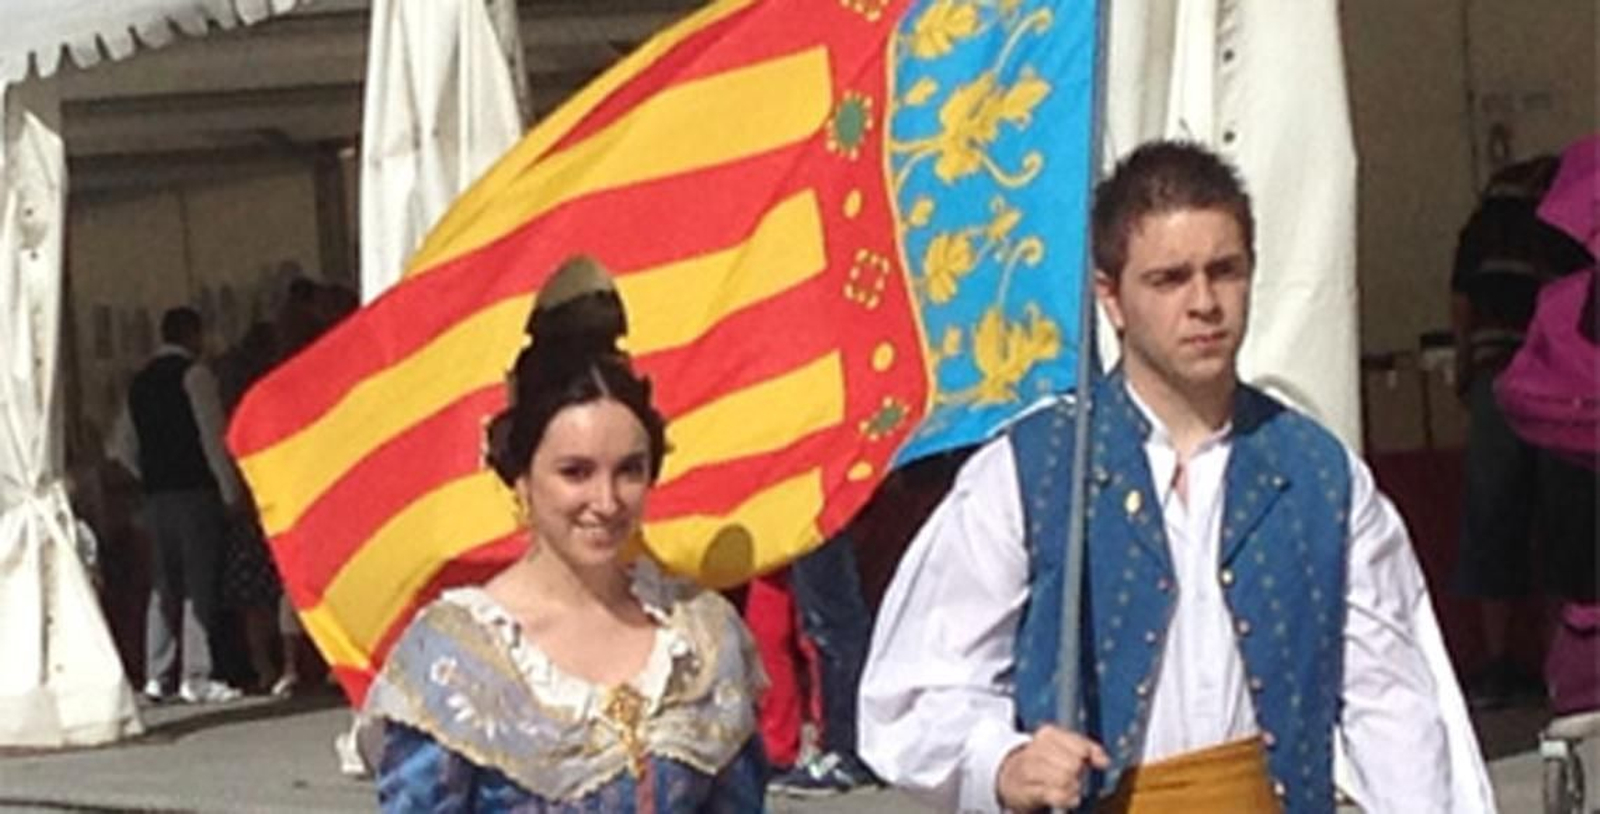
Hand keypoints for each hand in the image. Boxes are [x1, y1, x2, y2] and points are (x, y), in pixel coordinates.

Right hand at [995, 725, 1109, 810]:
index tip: (1085, 762)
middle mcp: (1037, 748)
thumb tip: (1105, 761)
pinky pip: (1056, 795)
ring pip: (1065, 779)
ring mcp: (1029, 769)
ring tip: (1071, 787)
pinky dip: (1067, 799)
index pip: (1080, 746)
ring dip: (1074, 787)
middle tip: (1075, 777)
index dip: (1088, 757)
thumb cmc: (1044, 762)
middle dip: (1079, 773)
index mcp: (1049, 734)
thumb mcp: (1064, 747)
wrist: (1011, 777)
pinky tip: (1070, 798)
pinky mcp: (1027, 791)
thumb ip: (1088, 749)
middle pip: (1074, 764)